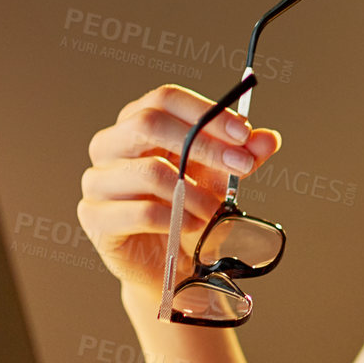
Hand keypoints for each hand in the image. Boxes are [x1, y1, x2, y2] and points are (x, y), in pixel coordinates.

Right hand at [77, 84, 281, 297]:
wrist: (171, 263)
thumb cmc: (191, 211)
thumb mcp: (223, 179)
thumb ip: (244, 156)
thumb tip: (269, 138)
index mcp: (138, 124)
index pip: (164, 99)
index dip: (205, 112)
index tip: (243, 134)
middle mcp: (110, 145)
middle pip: (148, 123)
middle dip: (204, 144)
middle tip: (240, 165)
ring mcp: (97, 180)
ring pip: (148, 170)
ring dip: (193, 192)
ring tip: (215, 210)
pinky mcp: (94, 217)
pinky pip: (140, 211)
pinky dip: (176, 218)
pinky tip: (192, 226)